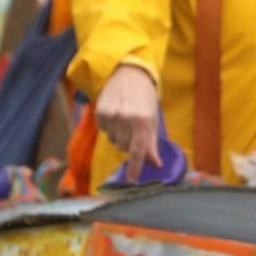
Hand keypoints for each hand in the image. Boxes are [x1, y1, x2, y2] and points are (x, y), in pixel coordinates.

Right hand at [95, 64, 161, 180]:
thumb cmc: (145, 98)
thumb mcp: (153, 119)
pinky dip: (110, 127)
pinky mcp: (99, 112)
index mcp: (143, 121)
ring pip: (113, 141)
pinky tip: (115, 115)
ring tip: (124, 120)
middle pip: (124, 148)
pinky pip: (104, 131)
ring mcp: (111, 115)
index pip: (138, 151)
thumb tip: (155, 164)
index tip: (131, 182)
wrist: (128, 74)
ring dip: (119, 136)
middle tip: (133, 131)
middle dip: (129, 145)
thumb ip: (152, 143)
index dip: (135, 168)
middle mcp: (126, 119)